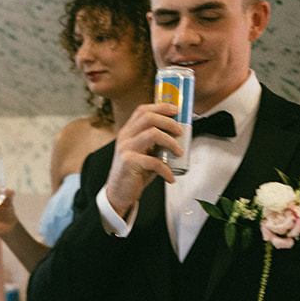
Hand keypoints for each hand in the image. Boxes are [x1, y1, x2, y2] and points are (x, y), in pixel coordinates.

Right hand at [101, 101, 184, 217]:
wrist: (118, 193)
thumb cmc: (134, 173)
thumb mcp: (144, 153)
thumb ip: (155, 142)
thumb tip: (178, 135)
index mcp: (128, 131)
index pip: (143, 110)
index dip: (161, 107)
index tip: (176, 110)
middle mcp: (125, 137)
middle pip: (148, 117)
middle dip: (169, 122)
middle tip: (181, 132)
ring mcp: (125, 149)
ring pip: (152, 134)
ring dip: (171, 142)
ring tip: (179, 153)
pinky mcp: (129, 163)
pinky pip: (154, 161)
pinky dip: (166, 170)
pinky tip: (170, 177)